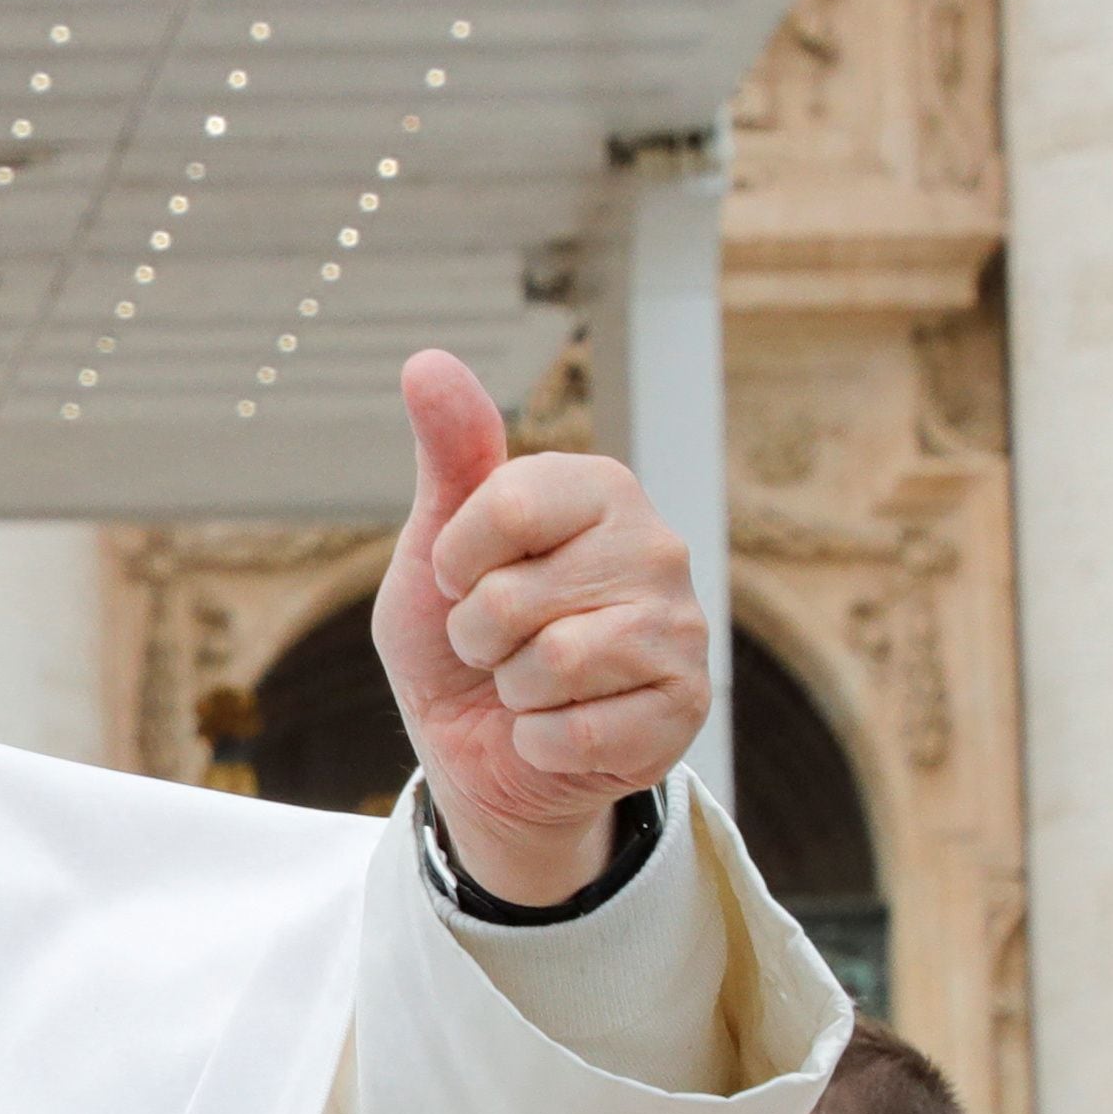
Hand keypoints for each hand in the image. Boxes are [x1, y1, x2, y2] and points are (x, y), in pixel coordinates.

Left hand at [372, 349, 707, 905]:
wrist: (478, 752)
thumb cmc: (458, 642)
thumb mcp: (436, 549)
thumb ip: (448, 456)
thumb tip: (427, 361)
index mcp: (600, 490)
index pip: (507, 504)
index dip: (457, 562)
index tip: (465, 578)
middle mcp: (657, 547)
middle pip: (514, 597)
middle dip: (478, 637)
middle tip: (497, 645)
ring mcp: (681, 628)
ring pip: (553, 663)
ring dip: (512, 690)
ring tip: (528, 683)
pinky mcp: (685, 707)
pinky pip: (581, 731)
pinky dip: (543, 742)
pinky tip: (560, 729)